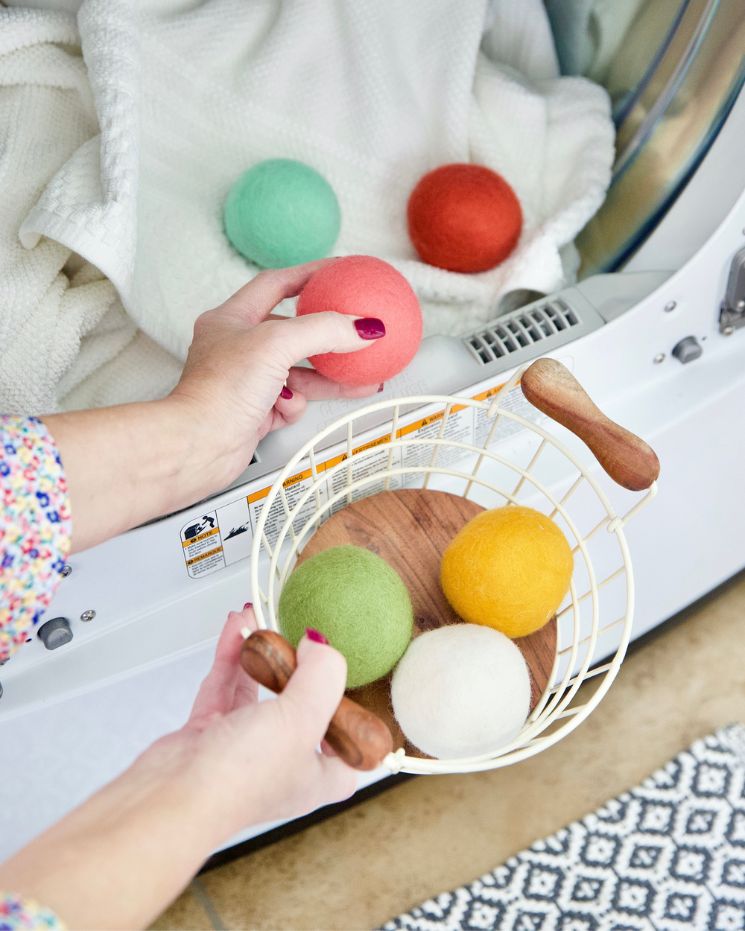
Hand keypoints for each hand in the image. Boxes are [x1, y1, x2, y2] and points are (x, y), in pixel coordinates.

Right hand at [143, 606, 356, 835]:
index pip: (350, 738)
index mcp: (321, 775)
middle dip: (299, 664)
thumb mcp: (302, 719)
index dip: (352, 705)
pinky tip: (236, 627)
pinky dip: (232, 655)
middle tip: (298, 633)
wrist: (171, 797)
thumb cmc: (240, 779)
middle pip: (303, 704)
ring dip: (261, 651)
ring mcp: (246, 748)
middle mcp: (286, 763)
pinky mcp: (211, 734)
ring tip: (259, 617)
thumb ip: (322, 676)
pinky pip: (227, 685)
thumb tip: (321, 645)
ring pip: (261, 689)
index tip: (348, 669)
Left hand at [169, 261, 384, 493]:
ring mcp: (247, 381)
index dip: (309, 274)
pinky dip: (296, 405)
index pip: (276, 284)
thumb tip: (361, 326)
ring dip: (327, 376)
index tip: (338, 272)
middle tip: (355, 330)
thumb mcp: (276, 344)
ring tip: (360, 376)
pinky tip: (291, 408)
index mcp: (231, 319)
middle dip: (327, 336)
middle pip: (294, 333)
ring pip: (299, 372)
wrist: (198, 446)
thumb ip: (324, 330)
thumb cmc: (217, 392)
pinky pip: (291, 402)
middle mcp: (237, 348)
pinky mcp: (255, 412)